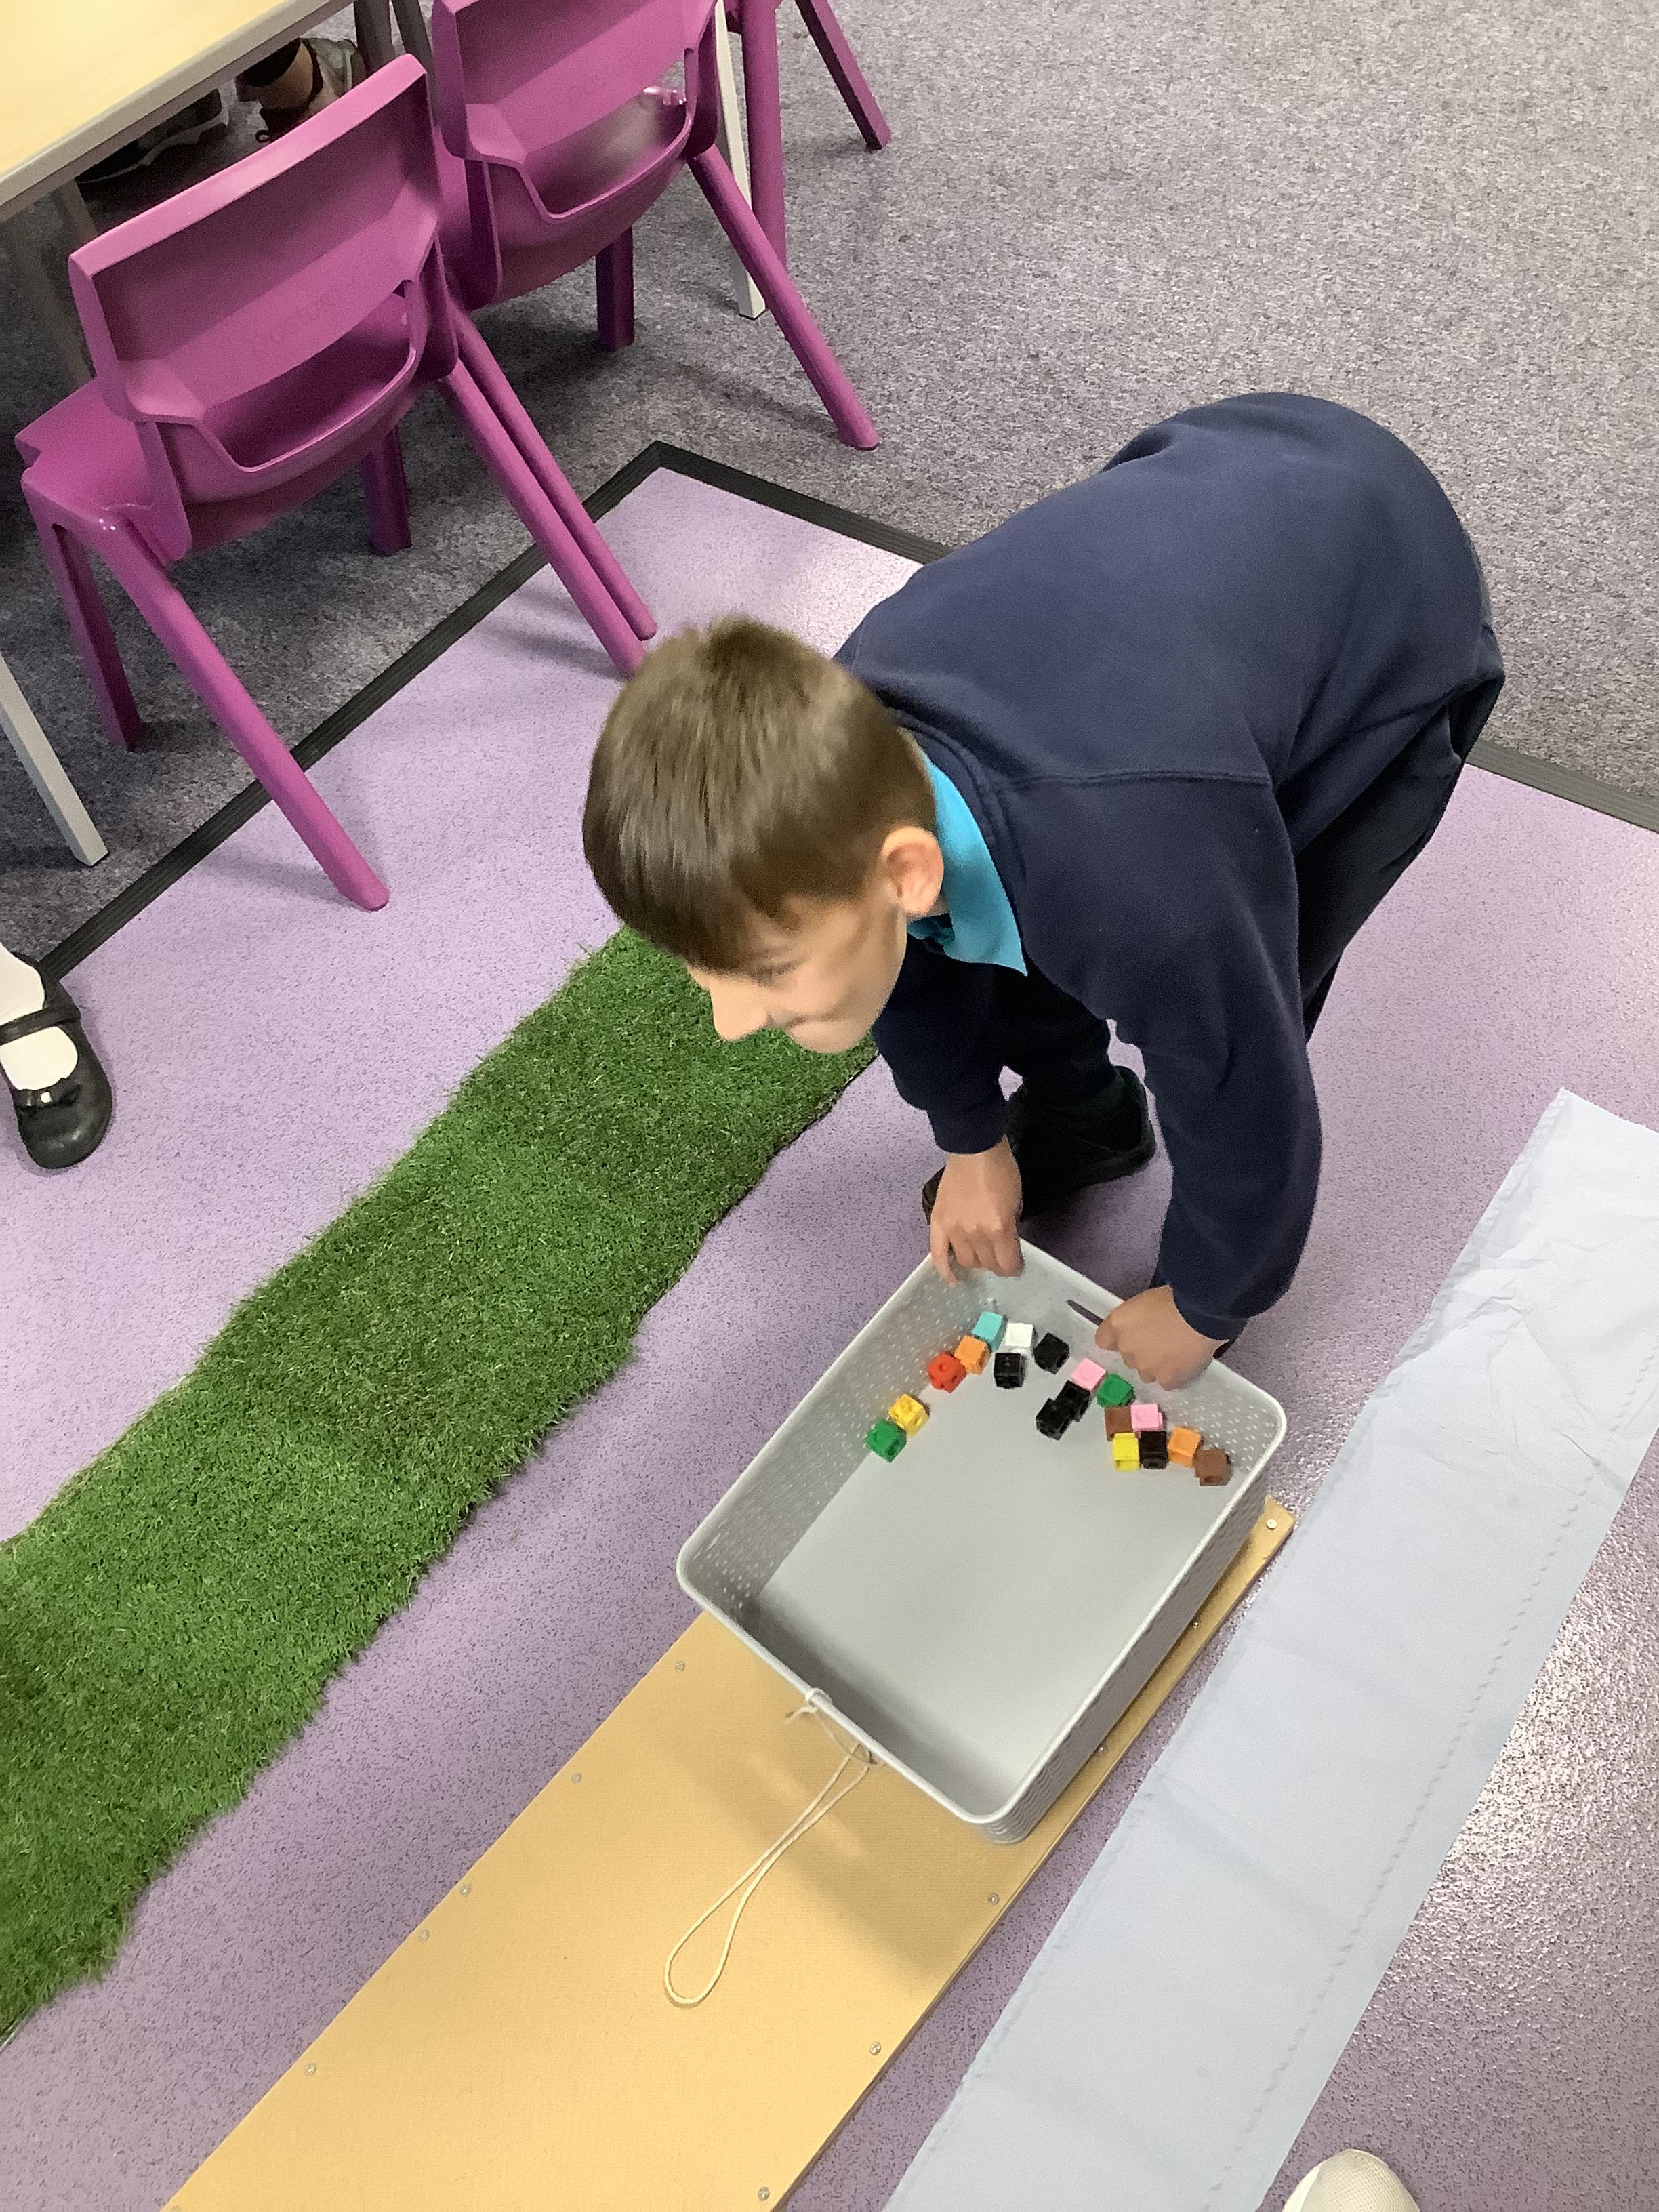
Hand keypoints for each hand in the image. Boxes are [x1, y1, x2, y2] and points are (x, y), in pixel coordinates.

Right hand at [929, 1140, 1023, 1283]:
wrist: (974, 1149)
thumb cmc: (1002, 1171)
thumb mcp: (1017, 1202)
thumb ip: (1011, 1227)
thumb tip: (1006, 1244)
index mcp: (999, 1228)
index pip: (1007, 1264)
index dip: (1014, 1268)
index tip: (1016, 1264)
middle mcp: (975, 1234)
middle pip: (987, 1264)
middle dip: (997, 1264)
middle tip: (1000, 1256)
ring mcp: (954, 1230)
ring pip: (966, 1261)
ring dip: (977, 1262)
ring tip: (981, 1255)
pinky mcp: (938, 1222)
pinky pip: (937, 1254)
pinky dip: (944, 1269)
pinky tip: (953, 1279)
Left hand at [1095, 1286, 1223, 1389]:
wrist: (1202, 1314)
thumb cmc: (1177, 1297)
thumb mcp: (1147, 1299)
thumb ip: (1135, 1318)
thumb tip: (1141, 1324)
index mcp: (1118, 1323)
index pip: (1104, 1339)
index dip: (1117, 1337)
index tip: (1132, 1334)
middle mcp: (1126, 1348)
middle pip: (1128, 1356)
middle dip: (1141, 1351)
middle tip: (1162, 1340)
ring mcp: (1145, 1367)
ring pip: (1146, 1372)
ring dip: (1156, 1365)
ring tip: (1177, 1352)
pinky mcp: (1166, 1381)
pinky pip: (1166, 1381)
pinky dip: (1175, 1374)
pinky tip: (1186, 1362)